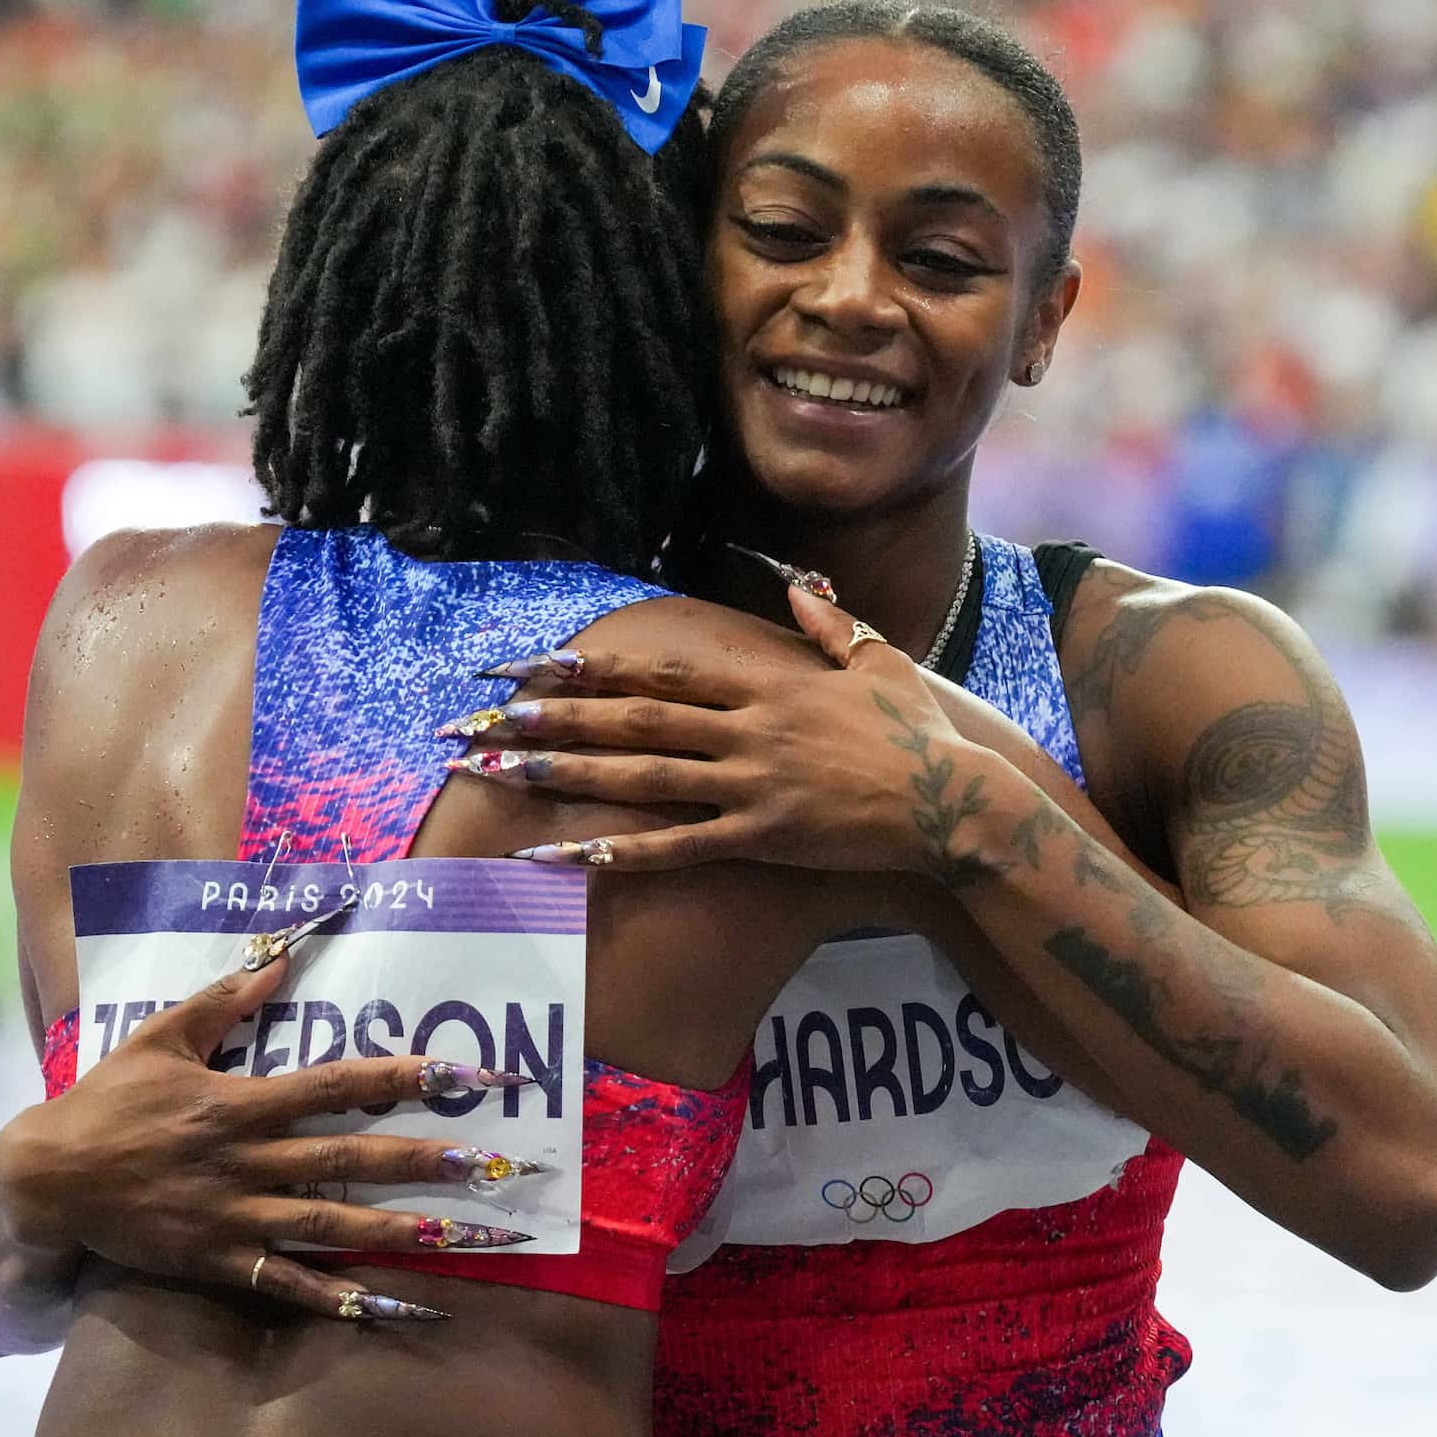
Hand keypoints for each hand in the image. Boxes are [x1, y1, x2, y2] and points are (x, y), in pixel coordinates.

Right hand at [0, 956, 527, 1322]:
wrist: (43, 1184)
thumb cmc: (105, 1104)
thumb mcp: (160, 1037)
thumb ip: (224, 1000)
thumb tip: (281, 957)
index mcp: (240, 1101)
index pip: (339, 1084)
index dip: (406, 1077)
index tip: (465, 1075)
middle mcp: (247, 1160)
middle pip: (350, 1158)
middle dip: (423, 1160)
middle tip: (490, 1164)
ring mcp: (234, 1217)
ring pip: (332, 1223)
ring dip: (400, 1229)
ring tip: (462, 1233)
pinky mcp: (218, 1263)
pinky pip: (288, 1284)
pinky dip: (339, 1297)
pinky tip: (391, 1307)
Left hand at [442, 584, 1016, 879]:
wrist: (955, 799)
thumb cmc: (921, 730)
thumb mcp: (879, 659)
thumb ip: (829, 623)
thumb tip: (794, 584)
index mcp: (769, 683)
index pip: (665, 669)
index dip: (597, 666)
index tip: (538, 663)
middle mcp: (749, 729)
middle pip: (633, 720)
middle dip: (550, 718)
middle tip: (481, 721)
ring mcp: (753, 784)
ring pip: (641, 777)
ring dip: (563, 775)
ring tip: (497, 775)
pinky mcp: (764, 837)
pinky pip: (680, 847)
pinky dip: (621, 850)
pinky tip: (567, 852)